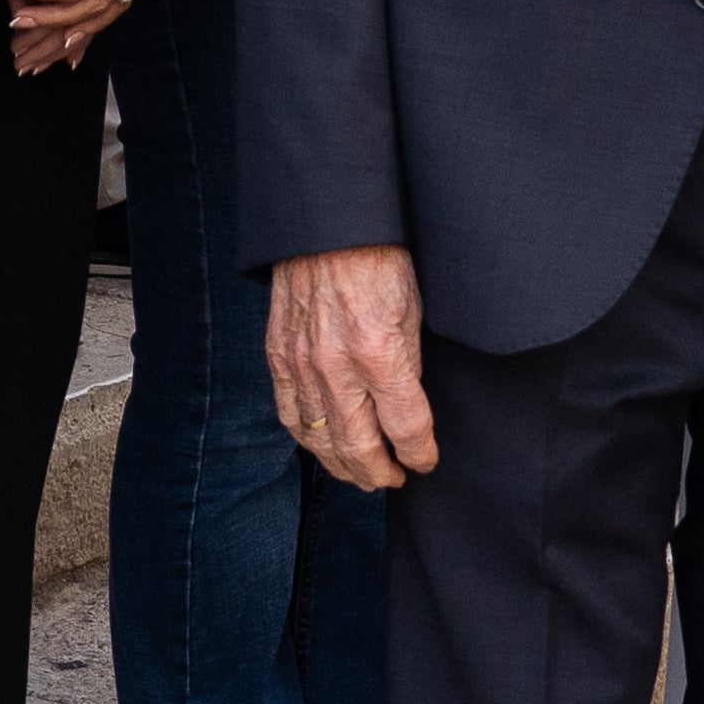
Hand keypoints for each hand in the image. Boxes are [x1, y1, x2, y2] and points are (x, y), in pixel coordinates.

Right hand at [267, 243, 438, 489]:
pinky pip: (290, 414)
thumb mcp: (413, 310)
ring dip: (343, 466)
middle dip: (381, 472)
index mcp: (379, 352)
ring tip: (362, 474)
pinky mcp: (278, 355)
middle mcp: (336, 365)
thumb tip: (406, 410)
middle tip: (394, 479)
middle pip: (360, 446)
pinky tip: (322, 447)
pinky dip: (308, 440)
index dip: (420, 454)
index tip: (426, 462)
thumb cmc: (379, 259)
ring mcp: (301, 363)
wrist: (326, 224)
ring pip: (321, 440)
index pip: (405, 428)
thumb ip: (408, 365)